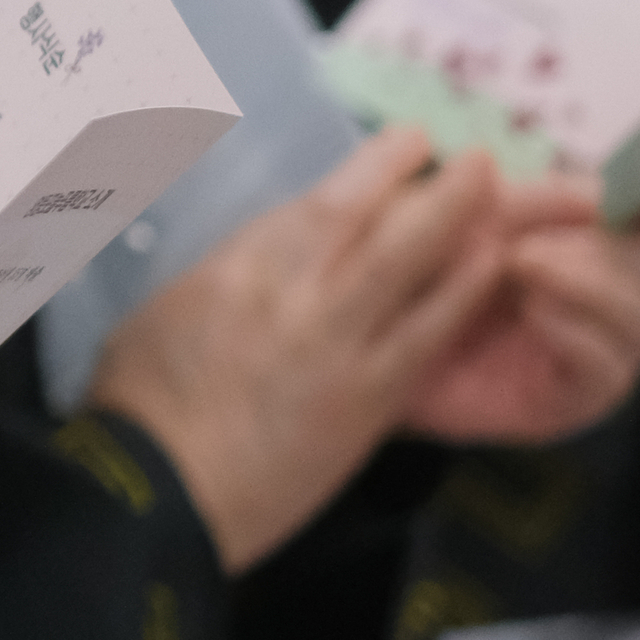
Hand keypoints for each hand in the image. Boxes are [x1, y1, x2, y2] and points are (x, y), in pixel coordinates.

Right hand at [84, 131, 506, 574]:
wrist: (155, 493)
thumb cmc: (139, 406)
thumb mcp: (162, 312)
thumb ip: (222, 279)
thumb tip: (254, 264)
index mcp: (240, 267)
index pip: (325, 202)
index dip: (377, 165)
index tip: (408, 146)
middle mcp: (297, 291)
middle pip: (376, 218)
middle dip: (432, 182)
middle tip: (475, 160)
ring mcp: (338, 346)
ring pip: (413, 268)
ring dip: (463, 226)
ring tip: (501, 203)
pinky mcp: (367, 403)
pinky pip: (427, 338)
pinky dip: (462, 298)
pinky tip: (492, 273)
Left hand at [400, 158, 639, 442]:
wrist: (366, 333)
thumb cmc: (419, 262)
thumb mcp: (470, 211)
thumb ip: (534, 195)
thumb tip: (593, 187)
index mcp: (600, 227)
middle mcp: (617, 287)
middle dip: (614, 245)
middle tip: (533, 241)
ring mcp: (602, 346)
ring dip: (589, 285)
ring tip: (519, 265)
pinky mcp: (576, 396)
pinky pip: (610, 371)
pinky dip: (575, 334)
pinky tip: (532, 313)